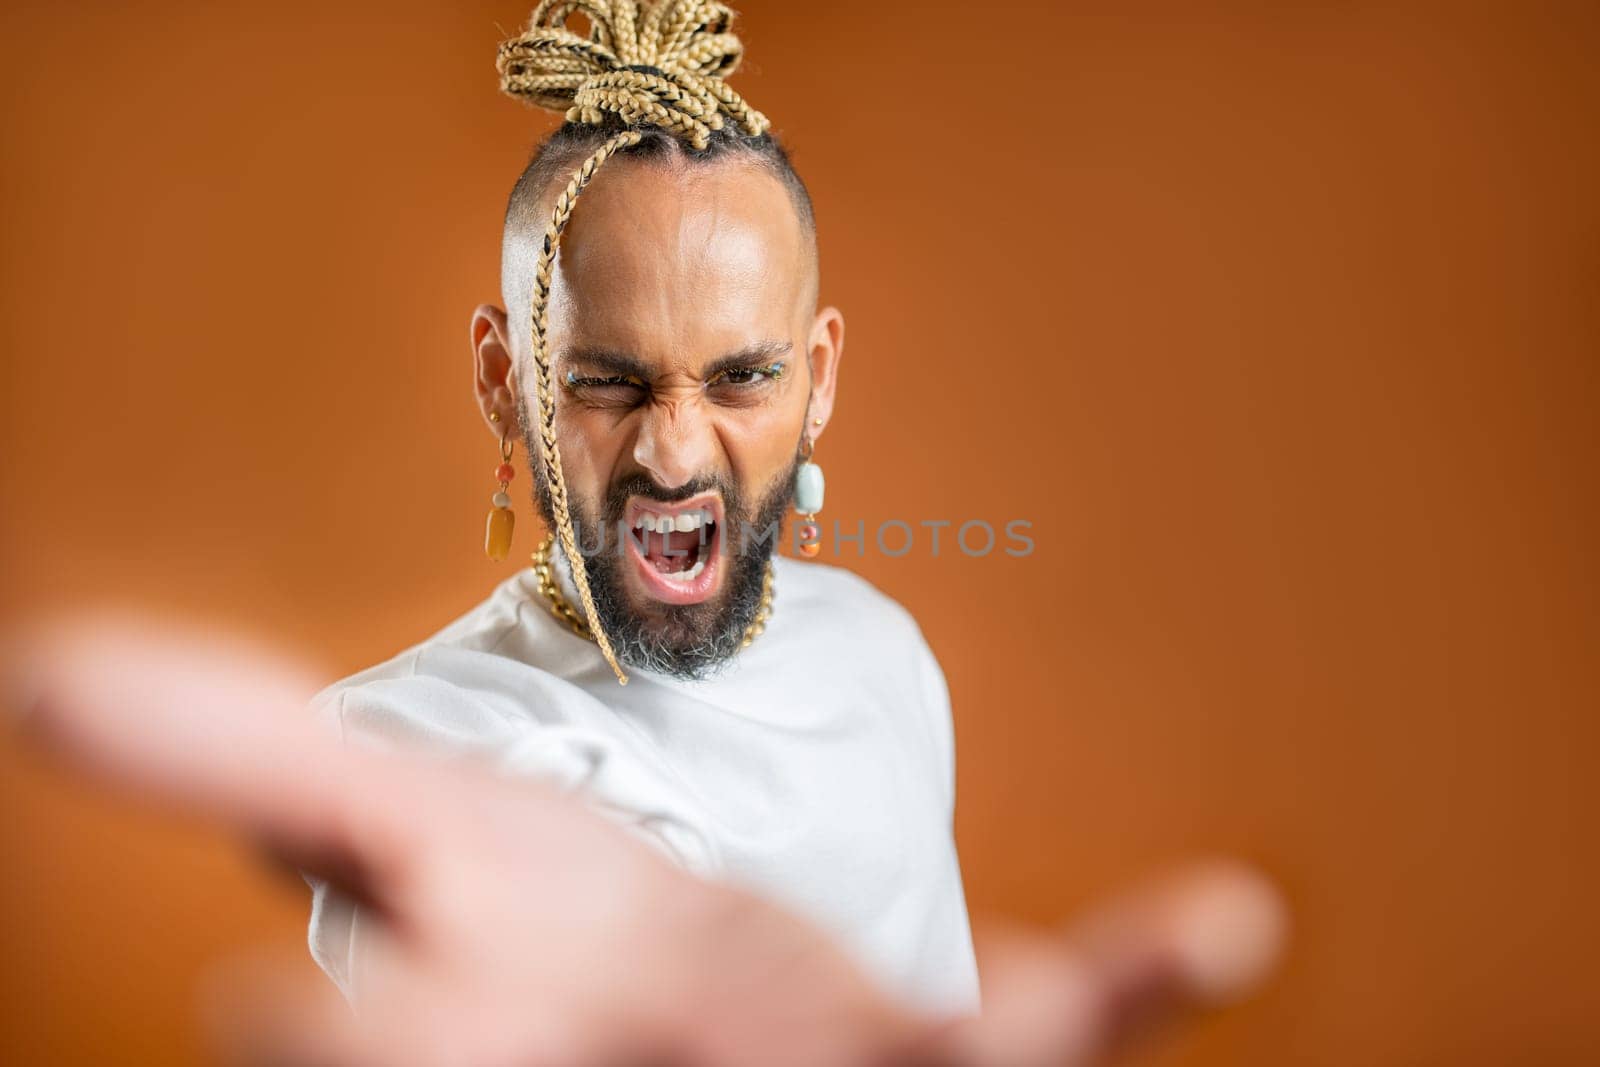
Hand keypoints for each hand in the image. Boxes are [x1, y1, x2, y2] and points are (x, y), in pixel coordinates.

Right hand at [6, 615, 1285, 1065]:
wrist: (708, 1045)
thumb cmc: (560, 953)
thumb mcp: (406, 831)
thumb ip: (238, 749)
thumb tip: (40, 666)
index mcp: (498, 1001)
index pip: (401, 1039)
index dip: (332, 1054)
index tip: (258, 1015)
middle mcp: (639, 1058)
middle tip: (405, 1044)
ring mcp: (813, 1066)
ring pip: (832, 1066)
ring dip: (870, 1050)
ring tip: (1015, 1003)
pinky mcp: (962, 1057)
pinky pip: (1062, 1019)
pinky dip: (1135, 975)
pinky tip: (1223, 922)